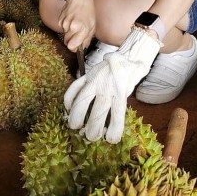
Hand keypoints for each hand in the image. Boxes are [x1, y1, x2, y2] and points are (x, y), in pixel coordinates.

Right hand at [59, 0, 94, 51]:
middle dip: (71, 41)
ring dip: (70, 32)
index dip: (74, 48)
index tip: (76, 47)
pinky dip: (66, 26)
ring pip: (65, 35)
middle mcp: (73, 26)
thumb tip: (82, 48)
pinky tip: (71, 19)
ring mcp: (65, 23)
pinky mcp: (60, 19)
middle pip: (67, 43)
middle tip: (77, 34)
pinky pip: (63, 28)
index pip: (72, 46)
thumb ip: (87, 38)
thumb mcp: (93, 24)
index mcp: (82, 28)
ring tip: (76, 23)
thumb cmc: (87, 10)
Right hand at [64, 28, 160, 142]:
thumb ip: (119, 106)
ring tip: (74, 126)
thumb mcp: (129, 91)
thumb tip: (111, 129)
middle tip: (90, 137)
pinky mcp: (86, 76)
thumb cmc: (129, 77)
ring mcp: (94, 80)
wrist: (128, 55)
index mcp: (121, 91)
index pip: (117, 113)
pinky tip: (67, 109)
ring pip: (82, 100)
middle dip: (92, 128)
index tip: (111, 140)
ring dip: (76, 116)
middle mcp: (107, 86)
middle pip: (98, 111)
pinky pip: (74, 88)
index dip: (114, 129)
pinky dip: (68, 99)